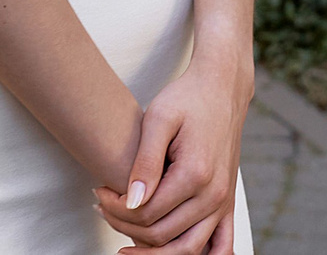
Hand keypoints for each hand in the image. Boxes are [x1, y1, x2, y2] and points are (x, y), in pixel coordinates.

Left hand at [92, 59, 250, 251]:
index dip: (117, 210)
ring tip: (125, 232)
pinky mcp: (228, 204)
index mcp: (195, 174)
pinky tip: (170, 254)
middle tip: (103, 207)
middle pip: (161, 235)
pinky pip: (221, 248)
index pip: (147, 214)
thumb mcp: (158, 119)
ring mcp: (224, 203)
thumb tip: (133, 202)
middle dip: (125, 227)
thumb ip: (145, 163)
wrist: (221, 89)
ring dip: (152, 250)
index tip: (99, 192)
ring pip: (186, 249)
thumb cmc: (186, 99)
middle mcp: (214, 195)